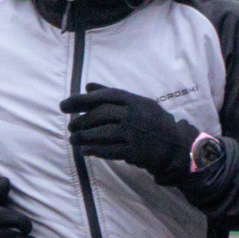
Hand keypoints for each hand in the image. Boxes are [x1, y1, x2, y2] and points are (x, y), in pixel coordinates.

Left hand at [62, 87, 196, 183]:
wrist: (175, 145)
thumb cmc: (153, 121)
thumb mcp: (138, 102)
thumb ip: (112, 94)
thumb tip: (87, 86)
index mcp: (135, 101)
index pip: (104, 96)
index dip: (81, 100)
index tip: (64, 106)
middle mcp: (134, 115)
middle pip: (101, 115)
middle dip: (81, 120)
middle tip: (70, 126)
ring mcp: (134, 134)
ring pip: (102, 133)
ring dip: (84, 137)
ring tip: (73, 139)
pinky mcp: (134, 151)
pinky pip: (109, 151)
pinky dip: (94, 151)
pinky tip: (84, 151)